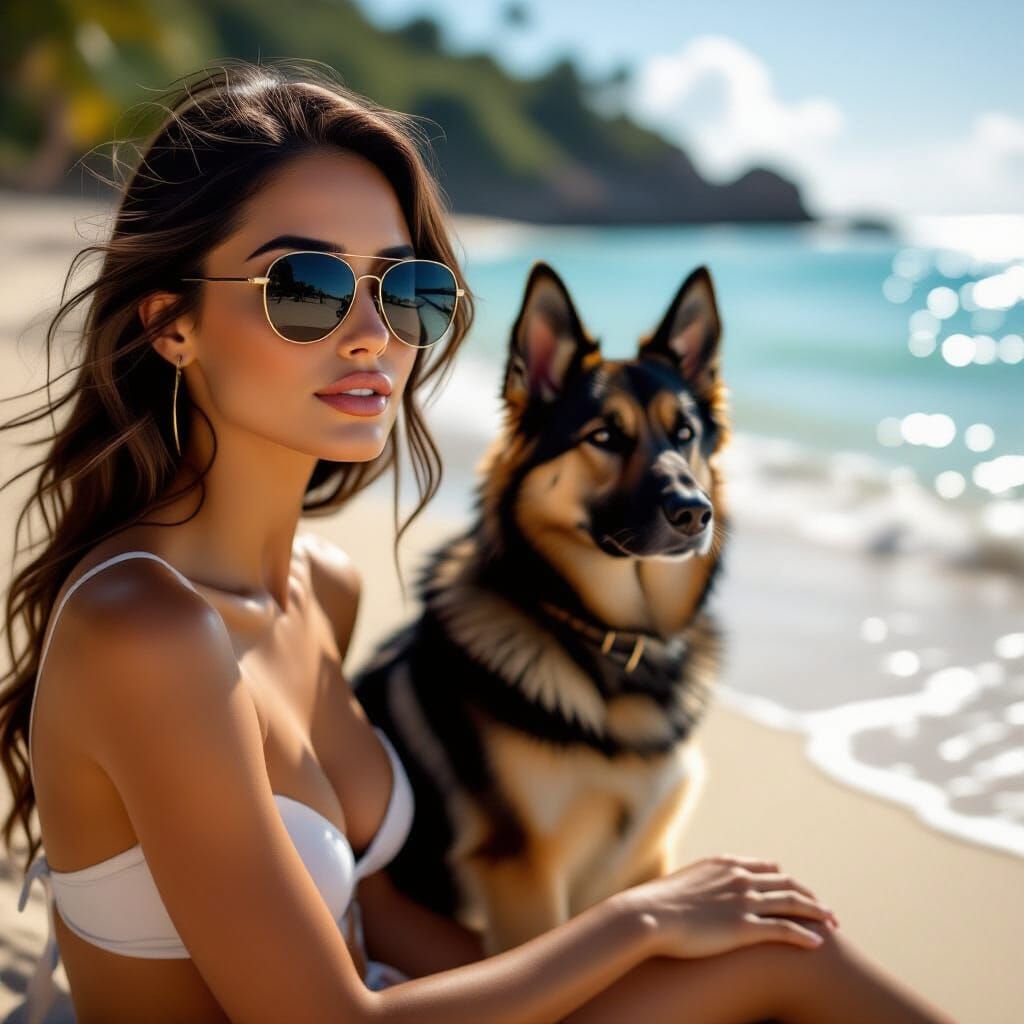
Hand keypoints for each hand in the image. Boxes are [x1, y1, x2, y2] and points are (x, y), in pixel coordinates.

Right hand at [626, 854, 837, 959]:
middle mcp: (740, 878)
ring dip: (817, 913)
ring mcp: (744, 901)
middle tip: (825, 910)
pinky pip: (784, 929)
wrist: (650, 914)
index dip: (786, 880)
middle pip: (787, 883)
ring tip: (833, 924)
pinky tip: (818, 943)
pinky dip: (804, 934)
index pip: (768, 868)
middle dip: (809, 896)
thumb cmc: (659, 904)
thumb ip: (701, 885)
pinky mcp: (745, 927)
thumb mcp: (684, 885)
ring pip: (792, 903)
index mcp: (726, 864)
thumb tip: (698, 893)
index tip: (798, 890)